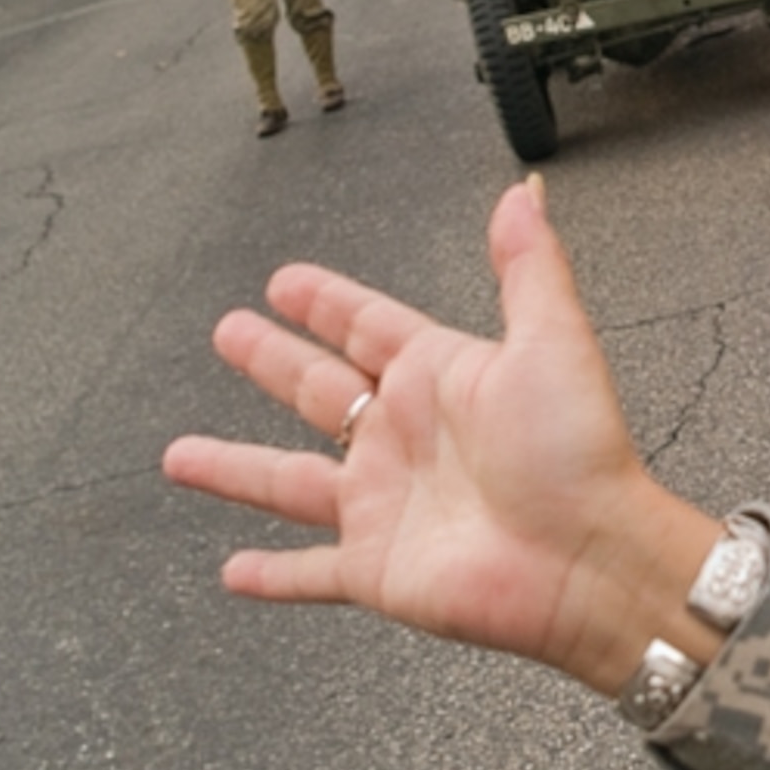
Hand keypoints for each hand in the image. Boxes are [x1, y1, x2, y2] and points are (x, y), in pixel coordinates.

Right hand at [162, 179, 716, 694]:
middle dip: (271, 362)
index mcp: (438, 378)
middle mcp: (404, 439)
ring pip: (288, 482)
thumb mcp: (553, 343)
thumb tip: (522, 192)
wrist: (591, 560)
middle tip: (227, 333)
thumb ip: (529, 267)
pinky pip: (310, 572)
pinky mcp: (375, 569)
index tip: (284, 281)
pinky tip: (232, 574)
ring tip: (177, 456)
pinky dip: (271, 577)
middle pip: (318, 391)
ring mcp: (384, 505)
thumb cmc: (581, 454)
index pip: (366, 328)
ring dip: (234, 469)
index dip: (326, 303)